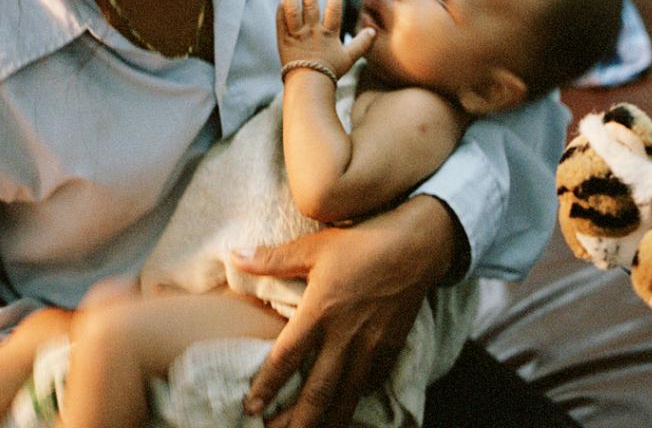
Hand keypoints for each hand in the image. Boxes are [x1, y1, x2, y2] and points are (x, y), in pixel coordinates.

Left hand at [230, 195, 455, 426]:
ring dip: (325, 421)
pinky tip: (342, 409)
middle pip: (317, 393)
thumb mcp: (314, 247)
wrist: (418, 246)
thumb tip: (232, 255)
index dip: (266, 387)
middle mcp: (345, 338)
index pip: (286, 359)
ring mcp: (371, 348)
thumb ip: (272, 259)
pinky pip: (370, 385)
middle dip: (295, 422)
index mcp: (320, 313)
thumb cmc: (362, 242)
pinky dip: (354, 400)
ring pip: (345, 398)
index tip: (251, 408)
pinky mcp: (392, 349)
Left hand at [278, 0, 374, 77]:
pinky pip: (281, 22)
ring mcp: (296, 35)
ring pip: (292, 9)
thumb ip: (361, 43)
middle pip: (310, 3)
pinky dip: (280, 10)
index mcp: (328, 34)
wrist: (308, 85)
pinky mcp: (284, 40)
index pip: (334, 8)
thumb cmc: (330, 72)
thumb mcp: (349, 58)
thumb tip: (373, 31)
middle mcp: (312, 31)